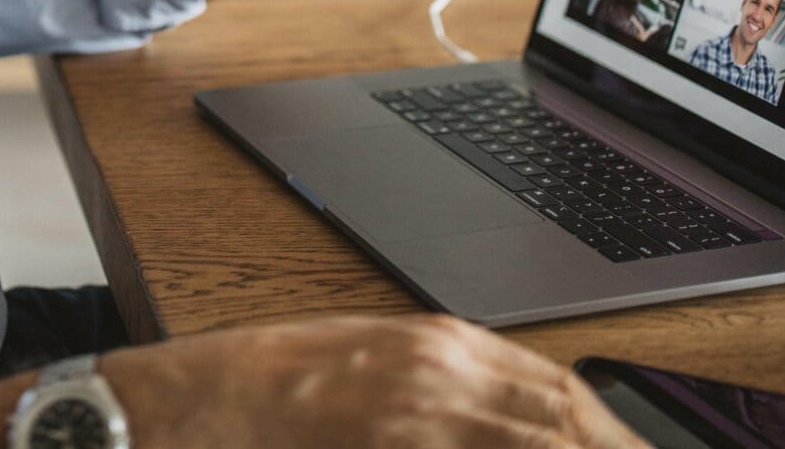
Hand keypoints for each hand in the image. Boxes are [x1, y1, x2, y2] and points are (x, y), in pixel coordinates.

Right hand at [103, 314, 643, 448]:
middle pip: (564, 426)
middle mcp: (439, 378)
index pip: (562, 392)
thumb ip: (438, 392)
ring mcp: (415, 425)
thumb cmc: (251, 390)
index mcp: (435, 345)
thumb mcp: (359, 363)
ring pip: (537, 447)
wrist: (172, 412)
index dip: (612, 438)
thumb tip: (505, 422)